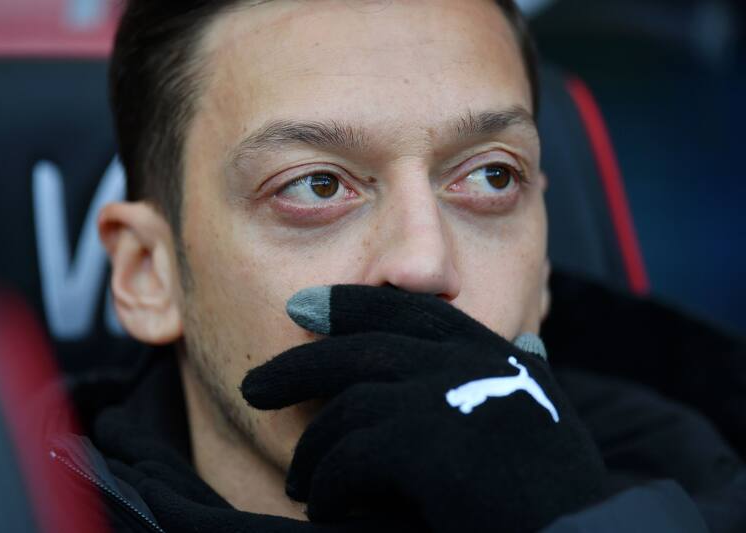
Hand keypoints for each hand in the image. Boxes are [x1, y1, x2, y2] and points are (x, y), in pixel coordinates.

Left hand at [242, 285, 606, 532]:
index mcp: (487, 349)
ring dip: (314, 451)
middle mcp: (464, 360)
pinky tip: (325, 508)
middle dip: (298, 366)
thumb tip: (528, 338)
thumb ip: (523, 371)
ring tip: (303, 484)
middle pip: (357, 348)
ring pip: (346, 407)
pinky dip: (330, 485)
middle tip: (255, 387)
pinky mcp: (423, 442)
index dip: (349, 304)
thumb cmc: (558, 483)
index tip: (303, 308)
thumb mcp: (543, 410)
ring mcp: (443, 396)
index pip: (406, 308)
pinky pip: (348, 455)